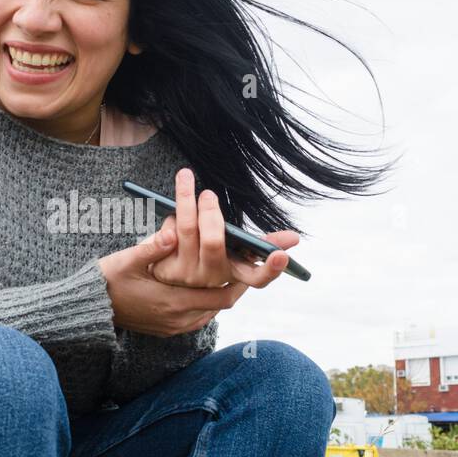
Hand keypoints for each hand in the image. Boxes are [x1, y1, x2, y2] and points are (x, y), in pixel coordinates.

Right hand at [97, 224, 247, 336]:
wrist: (90, 309)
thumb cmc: (107, 282)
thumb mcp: (127, 261)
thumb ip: (152, 248)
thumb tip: (172, 234)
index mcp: (171, 301)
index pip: (219, 295)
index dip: (238, 282)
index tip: (250, 266)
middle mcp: (176, 319)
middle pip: (220, 305)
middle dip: (234, 287)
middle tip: (244, 269)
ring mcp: (172, 327)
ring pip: (210, 313)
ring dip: (219, 295)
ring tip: (229, 276)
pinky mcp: (167, 330)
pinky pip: (196, 319)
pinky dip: (206, 305)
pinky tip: (205, 290)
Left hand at [149, 167, 299, 290]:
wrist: (166, 278)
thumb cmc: (206, 256)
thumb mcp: (235, 252)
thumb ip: (260, 243)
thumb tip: (294, 238)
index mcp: (234, 272)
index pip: (257, 279)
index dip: (270, 269)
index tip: (281, 254)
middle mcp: (211, 276)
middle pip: (214, 243)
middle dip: (210, 213)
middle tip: (208, 193)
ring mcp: (185, 274)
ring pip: (186, 231)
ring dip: (186, 199)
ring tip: (186, 177)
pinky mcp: (162, 267)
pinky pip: (163, 238)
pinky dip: (168, 219)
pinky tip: (168, 208)